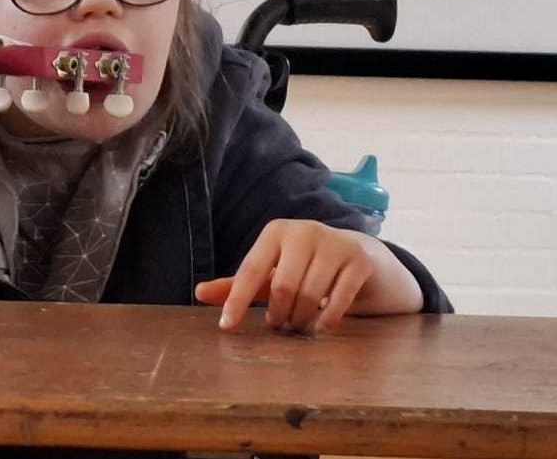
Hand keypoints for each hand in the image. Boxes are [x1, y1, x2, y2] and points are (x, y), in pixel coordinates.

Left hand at [194, 219, 402, 334]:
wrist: (358, 256)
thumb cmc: (304, 266)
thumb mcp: (270, 272)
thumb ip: (238, 284)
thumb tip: (198, 293)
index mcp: (275, 232)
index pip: (250, 270)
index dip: (237, 300)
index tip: (226, 326)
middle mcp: (304, 231)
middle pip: (282, 286)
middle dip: (278, 313)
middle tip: (278, 325)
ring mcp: (335, 243)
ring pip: (310, 294)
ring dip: (301, 319)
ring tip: (298, 325)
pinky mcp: (359, 260)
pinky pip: (339, 300)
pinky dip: (327, 320)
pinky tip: (321, 327)